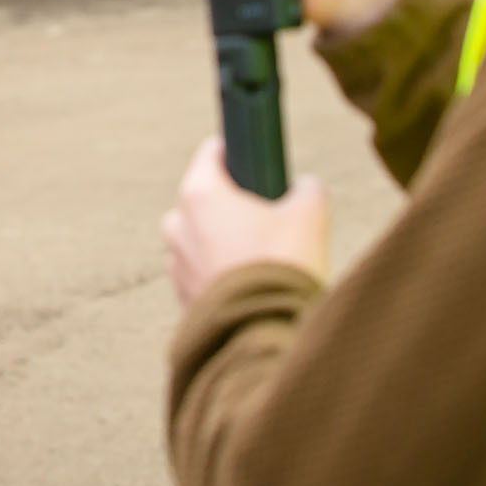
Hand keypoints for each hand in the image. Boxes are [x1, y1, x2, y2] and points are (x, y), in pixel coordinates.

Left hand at [163, 138, 330, 306]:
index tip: (259, 165)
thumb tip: (304, 187)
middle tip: (270, 223)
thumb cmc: (281, 265)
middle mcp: (177, 225)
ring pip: (201, 239)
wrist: (263, 332)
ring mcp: (176, 263)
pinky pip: (202, 273)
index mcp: (199, 194)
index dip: (238, 154)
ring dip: (225, 244)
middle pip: (206, 199)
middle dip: (234, 207)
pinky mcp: (181, 296)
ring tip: (263, 261)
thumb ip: (307, 188)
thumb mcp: (310, 214)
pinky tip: (252, 287)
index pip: (211, 153)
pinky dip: (221, 275)